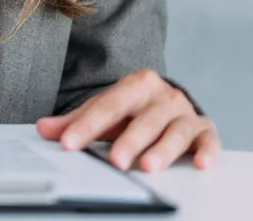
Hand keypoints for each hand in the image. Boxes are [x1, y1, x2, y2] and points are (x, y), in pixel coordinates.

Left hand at [36, 69, 219, 171]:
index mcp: (135, 84)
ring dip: (162, 150)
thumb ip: (76, 122)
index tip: (69, 143)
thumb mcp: (106, 112)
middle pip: (143, 119)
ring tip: (148, 167)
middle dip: (129, 140)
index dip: (87, 125)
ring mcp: (185, 112)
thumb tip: (43, 129)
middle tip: (115, 160)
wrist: (170, 103)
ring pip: (174, 131)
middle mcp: (162, 95)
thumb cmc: (134, 111)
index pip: (108, 105)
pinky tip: (202, 164)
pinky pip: (209, 140)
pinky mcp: (205, 130)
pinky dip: (207, 151)